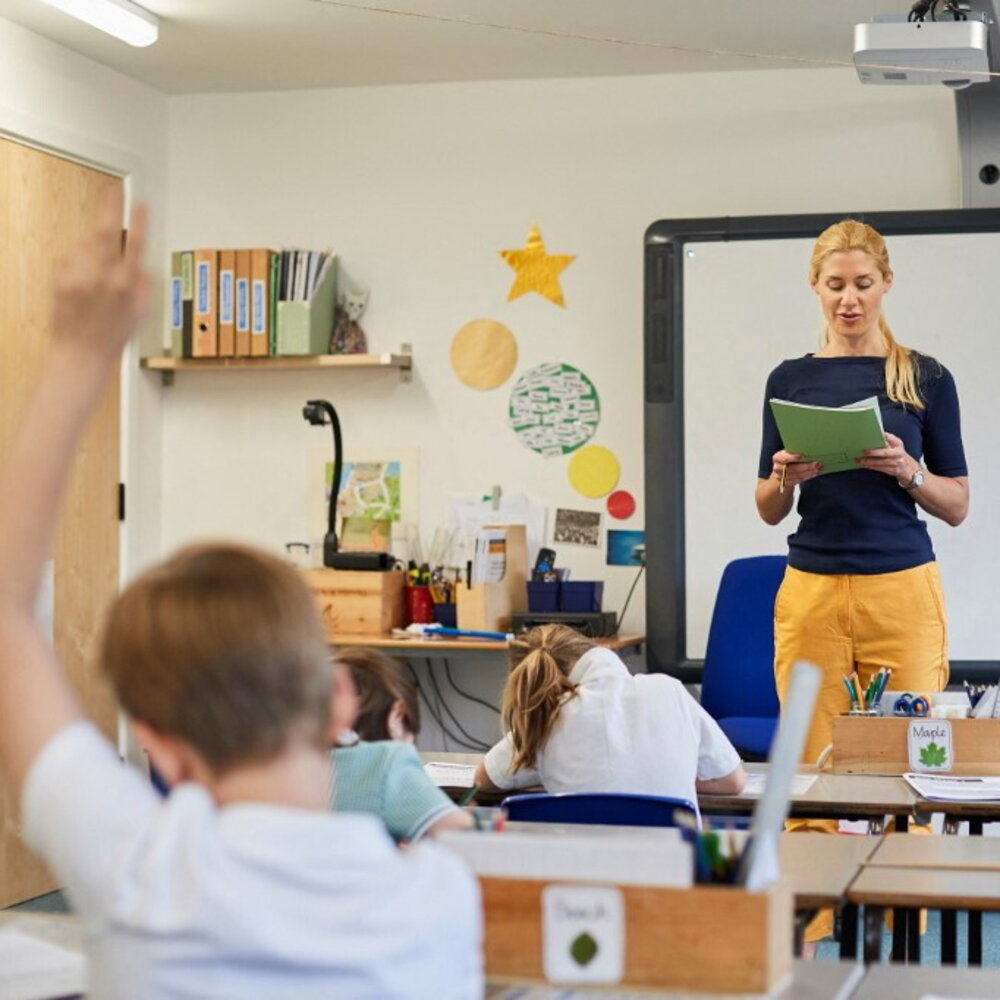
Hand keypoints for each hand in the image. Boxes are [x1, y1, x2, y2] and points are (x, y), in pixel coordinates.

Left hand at [51, 188, 149, 362]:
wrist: (82, 351)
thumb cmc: (113, 335)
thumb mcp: (142, 311)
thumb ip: (144, 283)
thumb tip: (140, 263)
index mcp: (127, 284)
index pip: (136, 243)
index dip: (139, 220)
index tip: (140, 203)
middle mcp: (102, 277)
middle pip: (105, 231)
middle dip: (110, 208)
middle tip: (113, 192)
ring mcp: (79, 277)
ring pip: (86, 246)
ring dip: (93, 248)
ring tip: (97, 270)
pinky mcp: (61, 279)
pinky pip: (71, 260)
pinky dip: (78, 264)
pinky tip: (83, 282)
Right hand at [771, 450, 821, 488]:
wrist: (782, 469)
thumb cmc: (789, 457)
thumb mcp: (788, 452)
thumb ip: (795, 451)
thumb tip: (809, 449)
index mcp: (777, 458)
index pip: (784, 458)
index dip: (793, 458)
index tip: (803, 456)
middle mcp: (777, 468)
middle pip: (792, 469)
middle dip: (806, 466)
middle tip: (817, 464)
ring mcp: (782, 477)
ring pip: (797, 475)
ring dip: (809, 472)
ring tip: (818, 469)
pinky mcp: (788, 483)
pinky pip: (799, 480)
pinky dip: (808, 476)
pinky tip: (815, 473)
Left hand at [856, 432, 915, 482]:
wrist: (909, 469)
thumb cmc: (898, 454)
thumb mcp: (896, 445)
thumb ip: (888, 439)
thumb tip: (877, 433)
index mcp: (898, 444)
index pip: (892, 439)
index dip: (885, 437)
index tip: (877, 436)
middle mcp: (898, 453)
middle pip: (885, 453)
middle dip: (873, 452)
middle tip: (863, 451)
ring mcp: (896, 463)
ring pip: (880, 463)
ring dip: (868, 462)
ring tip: (858, 460)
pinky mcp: (893, 471)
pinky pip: (879, 469)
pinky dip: (870, 467)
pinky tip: (862, 465)